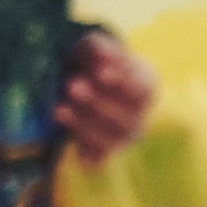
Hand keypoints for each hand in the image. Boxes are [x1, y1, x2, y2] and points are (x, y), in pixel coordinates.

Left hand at [56, 32, 157, 163]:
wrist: (81, 84)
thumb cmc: (93, 62)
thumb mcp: (95, 47)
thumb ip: (100, 50)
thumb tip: (102, 58)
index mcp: (147, 87)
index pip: (143, 90)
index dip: (125, 84)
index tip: (101, 74)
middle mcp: (139, 117)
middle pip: (126, 118)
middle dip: (97, 103)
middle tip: (73, 86)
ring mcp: (122, 139)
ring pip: (110, 139)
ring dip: (84, 125)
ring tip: (59, 109)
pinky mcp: (101, 154)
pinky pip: (95, 158)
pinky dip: (81, 148)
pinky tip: (66, 136)